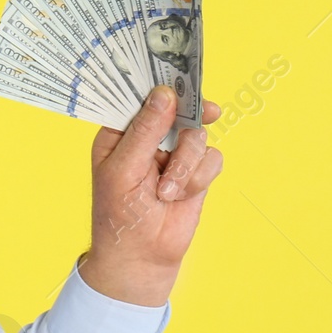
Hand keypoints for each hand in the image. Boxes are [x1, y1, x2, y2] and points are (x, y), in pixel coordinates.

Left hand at [78, 87, 223, 306]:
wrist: (142, 257)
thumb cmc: (119, 215)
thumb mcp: (124, 170)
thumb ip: (145, 131)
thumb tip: (164, 95)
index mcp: (121, 131)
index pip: (141, 96)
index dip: (160, 84)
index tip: (178, 75)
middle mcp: (150, 137)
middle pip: (178, 108)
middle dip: (188, 117)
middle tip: (206, 111)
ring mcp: (175, 153)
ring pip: (198, 136)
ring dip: (186, 165)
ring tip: (166, 191)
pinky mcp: (196, 172)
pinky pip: (212, 158)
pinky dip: (199, 177)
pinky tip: (181, 195)